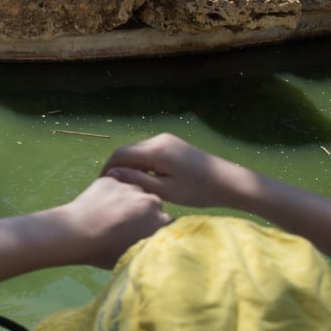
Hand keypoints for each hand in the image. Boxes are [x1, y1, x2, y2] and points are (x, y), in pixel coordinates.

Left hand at [59, 172, 170, 269]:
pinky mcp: (112, 180)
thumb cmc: (103, 251)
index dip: (152, 227)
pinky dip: (109, 193)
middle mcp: (151, 202)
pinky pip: (115, 185)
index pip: (165, 222)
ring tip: (109, 213)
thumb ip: (147, 244)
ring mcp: (131, 188)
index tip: (140, 232)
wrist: (76, 234)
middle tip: (124, 223)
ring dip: (127, 200)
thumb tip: (150, 243)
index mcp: (159, 222)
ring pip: (134, 191)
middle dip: (143, 211)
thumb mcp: (132, 255)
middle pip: (153, 204)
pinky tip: (97, 205)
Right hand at [100, 133, 241, 208]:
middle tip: (112, 189)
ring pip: (138, 152)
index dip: (107, 169)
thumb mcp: (165, 190)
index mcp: (156, 150)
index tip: (101, 185)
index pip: (120, 154)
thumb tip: (112, 174)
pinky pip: (149, 153)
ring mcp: (167, 140)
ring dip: (129, 167)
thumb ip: (137, 180)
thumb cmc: (199, 190)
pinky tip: (143, 181)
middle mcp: (159, 140)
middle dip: (117, 168)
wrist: (229, 182)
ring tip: (127, 187)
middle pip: (127, 151)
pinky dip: (141, 165)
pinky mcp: (173, 145)